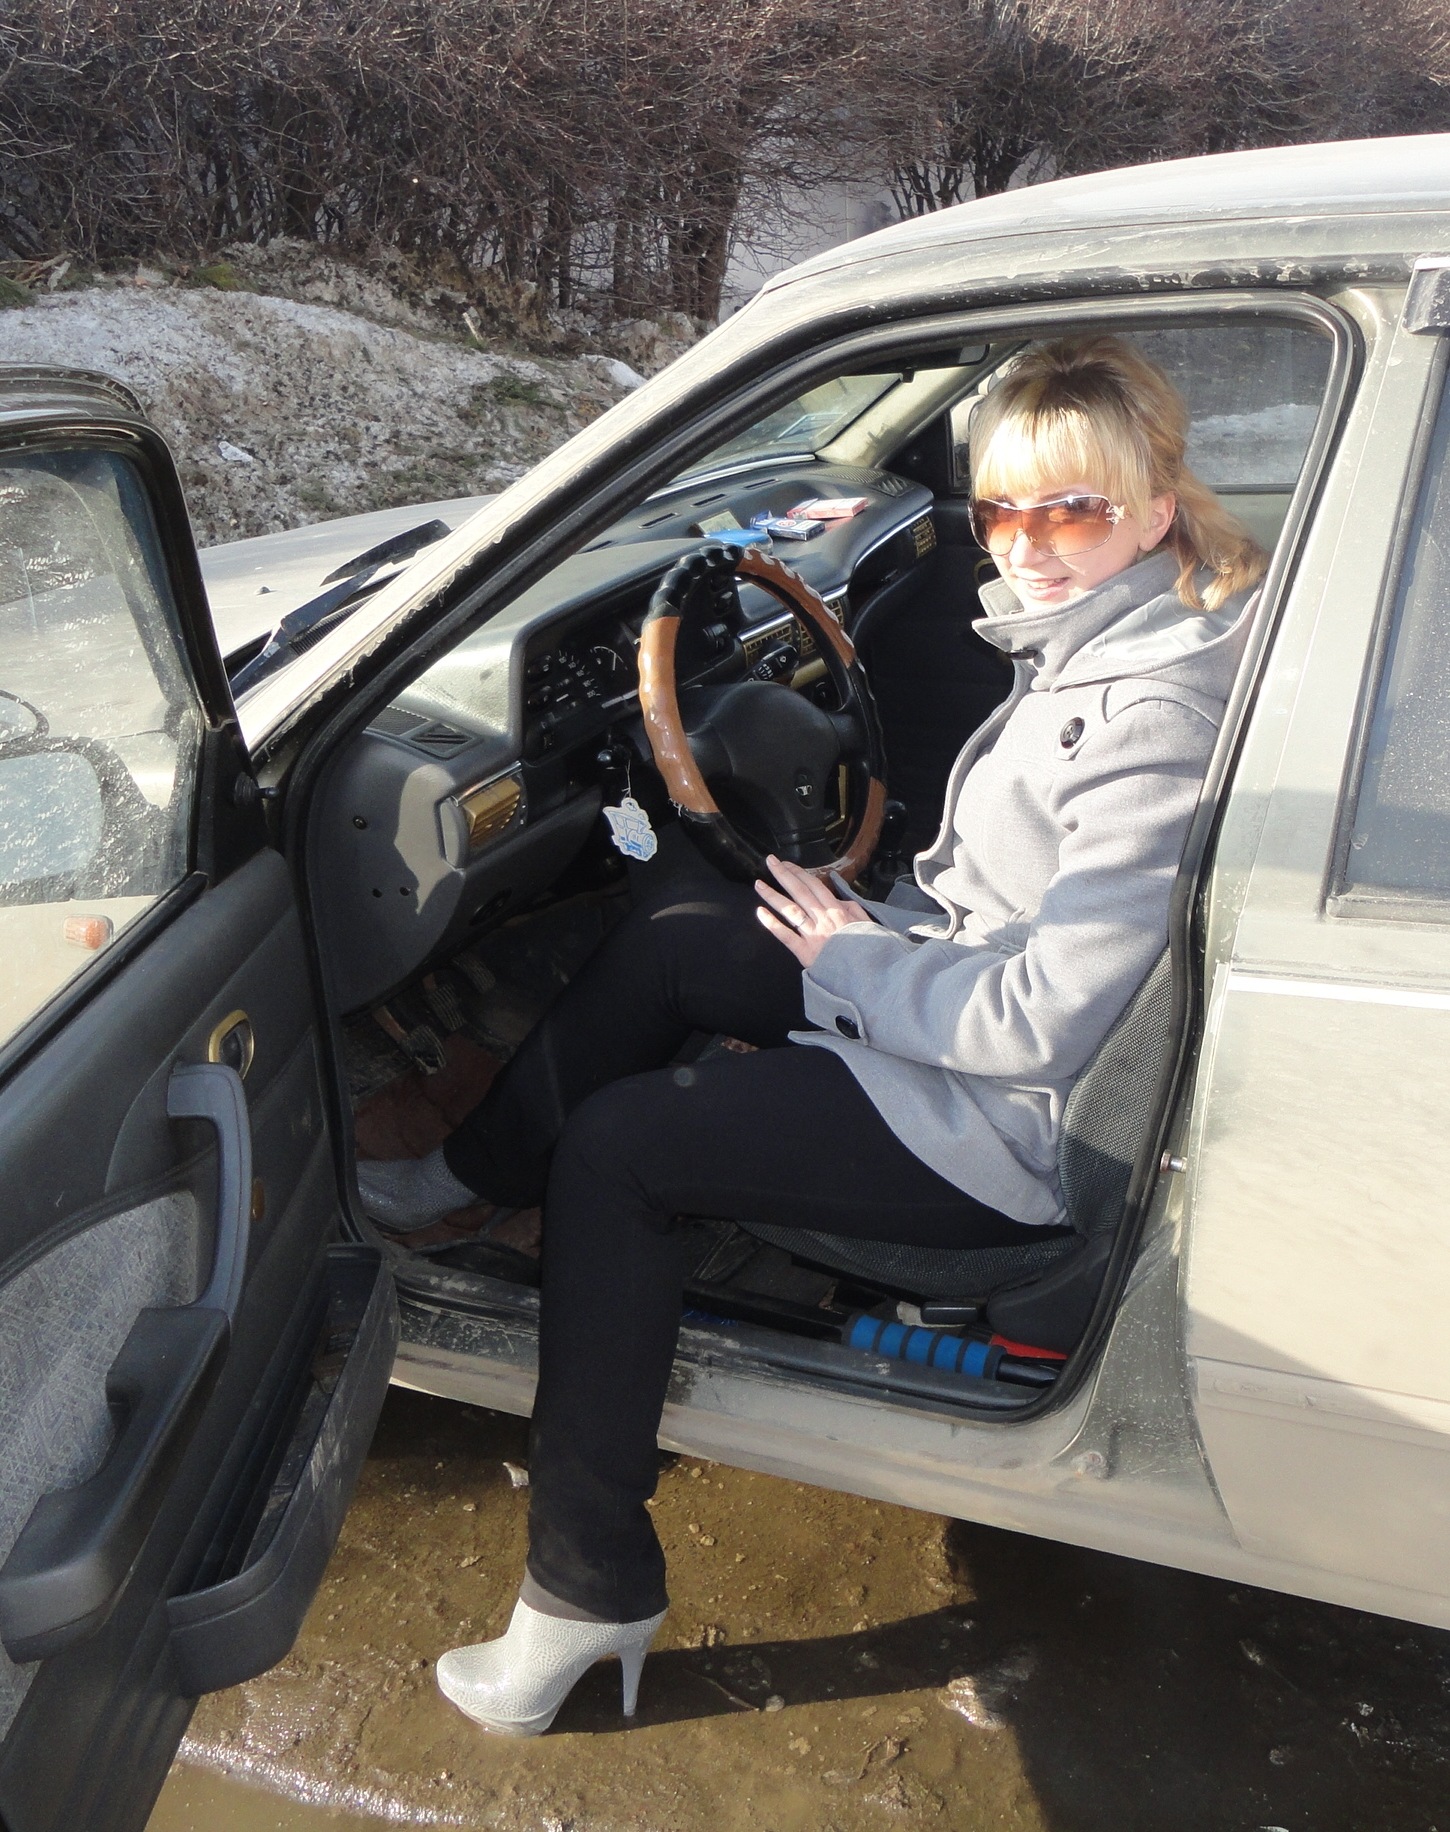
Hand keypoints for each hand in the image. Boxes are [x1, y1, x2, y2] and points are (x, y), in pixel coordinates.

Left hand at [755, 854, 869, 967]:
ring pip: (790, 910)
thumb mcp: (866, 922)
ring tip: (759, 884)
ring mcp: (813, 935)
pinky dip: (772, 924)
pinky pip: (786, 936)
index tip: (787, 864)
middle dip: (783, 875)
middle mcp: (823, 918)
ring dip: (773, 895)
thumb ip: (851, 907)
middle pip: (799, 892)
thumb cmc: (868, 950)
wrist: (868, 973)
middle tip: (770, 861)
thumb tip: (836, 898)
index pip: (814, 886)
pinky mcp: (805, 952)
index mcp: (838, 910)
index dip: (799, 873)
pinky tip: (760, 913)